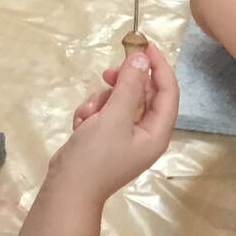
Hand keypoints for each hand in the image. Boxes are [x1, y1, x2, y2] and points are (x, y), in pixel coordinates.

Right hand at [58, 45, 178, 200]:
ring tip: (87, 115)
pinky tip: (80, 125)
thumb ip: (130, 85)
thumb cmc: (96, 156)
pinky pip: (104, 113)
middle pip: (142, 93)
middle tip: (107, 73)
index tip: (144, 45)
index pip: (168, 91)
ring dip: (101, 101)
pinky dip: (92, 113)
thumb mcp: (114, 117)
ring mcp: (125, 136)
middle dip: (122, 84)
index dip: (159, 66)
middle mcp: (145, 133)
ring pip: (119, 100)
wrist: (68, 190)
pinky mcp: (106, 138)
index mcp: (157, 132)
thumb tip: (141, 58)